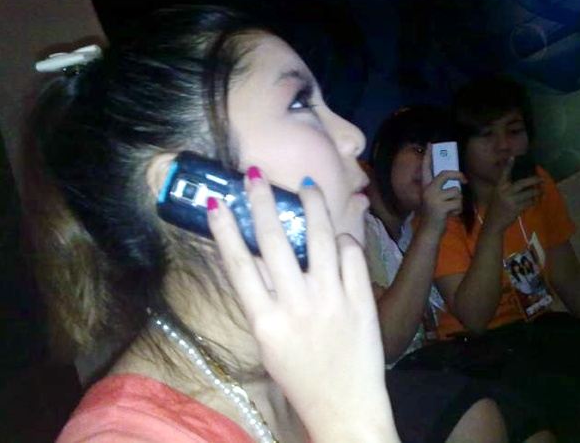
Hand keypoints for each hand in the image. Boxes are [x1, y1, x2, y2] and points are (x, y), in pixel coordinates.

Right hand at [208, 169, 396, 441]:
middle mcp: (296, 304)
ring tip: (306, 184)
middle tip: (255, 174)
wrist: (344, 406)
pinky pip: (352, 255)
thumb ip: (264, 300)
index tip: (217, 201)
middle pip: (275, 241)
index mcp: (266, 321)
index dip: (225, 230)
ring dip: (312, 205)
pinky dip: (344, 240)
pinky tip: (338, 236)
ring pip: (320, 237)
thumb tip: (262, 256)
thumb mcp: (268, 343)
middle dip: (262, 201)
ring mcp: (332, 299)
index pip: (239, 265)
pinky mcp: (361, 300)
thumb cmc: (300, 377)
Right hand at [420, 143, 465, 234]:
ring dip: (458, 201)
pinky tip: (451, 215)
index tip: (430, 144)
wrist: (429, 231)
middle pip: (445, 174)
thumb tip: (458, 179)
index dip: (428, 156)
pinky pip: (458, 202)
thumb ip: (442, 189)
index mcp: (426, 187)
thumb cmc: (435, 215)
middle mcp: (427, 190)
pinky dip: (458, 209)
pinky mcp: (440, 207)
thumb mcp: (435, 199)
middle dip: (458, 176)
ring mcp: (433, 199)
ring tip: (451, 208)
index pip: (426, 168)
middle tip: (465, 181)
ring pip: (456, 191)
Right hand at [485, 158, 541, 232]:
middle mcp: (504, 192)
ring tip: (541, 192)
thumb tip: (523, 183)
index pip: (504, 174)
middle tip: (541, 179)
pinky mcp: (516, 209)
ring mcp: (510, 201)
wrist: (493, 223)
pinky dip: (533, 202)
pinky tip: (534, 201)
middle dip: (533, 180)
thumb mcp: (498, 196)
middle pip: (522, 183)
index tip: (512, 157)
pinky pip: (529, 202)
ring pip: (529, 194)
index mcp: (499, 188)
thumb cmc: (497, 208)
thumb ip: (507, 189)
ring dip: (536, 193)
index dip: (508, 166)